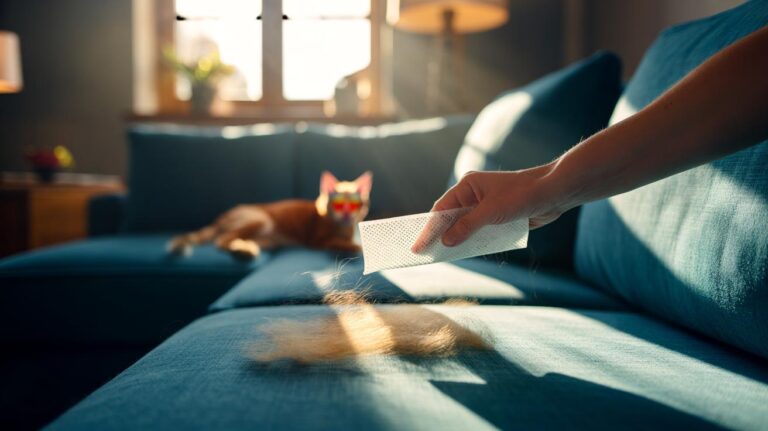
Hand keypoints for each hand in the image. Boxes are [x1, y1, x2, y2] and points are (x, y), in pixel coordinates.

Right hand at [411, 165, 567, 252]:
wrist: (553, 194)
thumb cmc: (522, 195)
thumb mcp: (490, 213)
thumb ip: (467, 227)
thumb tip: (446, 241)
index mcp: (468, 186)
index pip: (441, 209)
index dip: (428, 228)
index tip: (417, 245)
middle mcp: (474, 195)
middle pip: (450, 218)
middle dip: (439, 235)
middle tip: (423, 253)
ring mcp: (485, 206)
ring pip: (464, 225)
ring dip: (455, 239)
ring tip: (439, 256)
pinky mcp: (497, 216)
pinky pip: (478, 230)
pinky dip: (471, 240)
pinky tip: (463, 252)